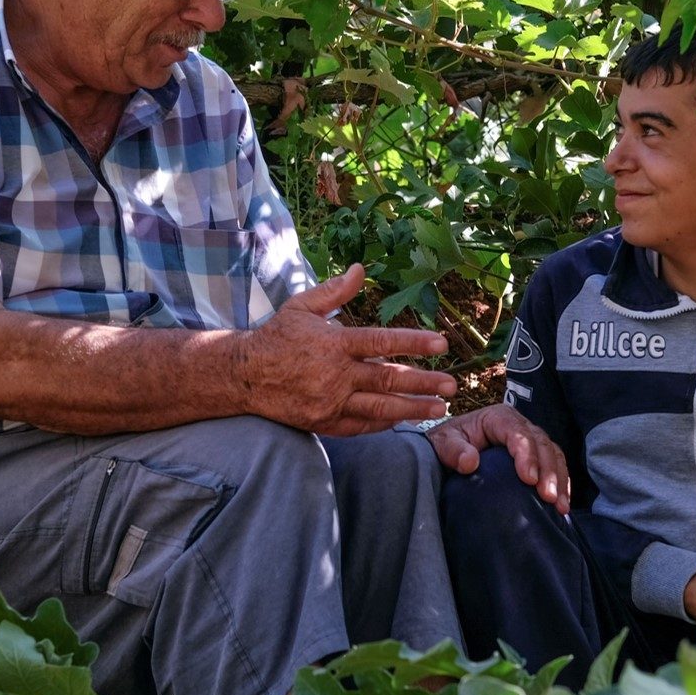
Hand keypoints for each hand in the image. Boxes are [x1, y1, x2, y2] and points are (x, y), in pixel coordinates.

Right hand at [238, 264, 456, 435]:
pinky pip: (362, 425)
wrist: (244, 376)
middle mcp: (336, 374)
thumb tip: (361, 269)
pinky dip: (385, 423)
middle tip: (452, 385)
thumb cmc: (277, 337)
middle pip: (388, 379)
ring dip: (414, 409)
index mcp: (334, 342)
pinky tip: (405, 420)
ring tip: (440, 409)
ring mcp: (331, 402)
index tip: (441, 344)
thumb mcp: (302, 307)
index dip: (413, 343)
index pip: (382, 341)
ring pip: (381, 407)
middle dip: (424, 383)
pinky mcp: (325, 422)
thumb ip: (334, 291)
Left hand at [424, 403, 569, 513]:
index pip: (518, 433)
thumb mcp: (443, 443)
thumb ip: (453, 450)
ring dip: (559, 480)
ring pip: (553, 454)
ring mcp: (530, 440)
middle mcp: (519, 426)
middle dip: (548, 471)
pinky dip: (562, 484)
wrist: (450, 451)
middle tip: (549, 497)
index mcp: (498, 418)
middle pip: (541, 444)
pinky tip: (562, 503)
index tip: (528, 479)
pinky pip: (555, 465)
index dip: (527, 455)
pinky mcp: (536, 456)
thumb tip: (470, 462)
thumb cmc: (447, 444)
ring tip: (560, 505)